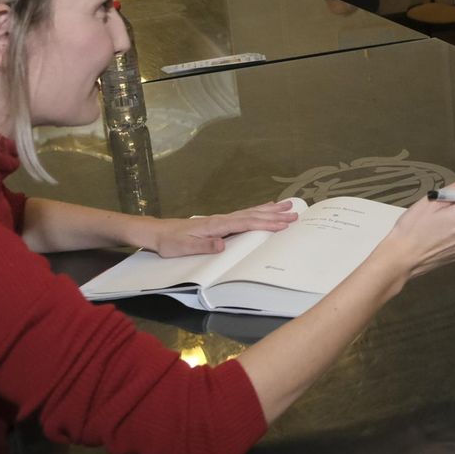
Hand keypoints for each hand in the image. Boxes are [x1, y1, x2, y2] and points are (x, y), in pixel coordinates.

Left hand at [145, 201, 297, 256]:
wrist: (159, 233)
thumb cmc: (170, 242)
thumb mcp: (184, 248)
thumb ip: (203, 246)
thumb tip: (223, 244)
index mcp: (216, 225)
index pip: (246, 223)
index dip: (266, 223)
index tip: (284, 223)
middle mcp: (222, 219)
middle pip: (253, 215)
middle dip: (275, 214)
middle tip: (295, 212)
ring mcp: (222, 219)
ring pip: (251, 212)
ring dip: (270, 210)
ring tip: (287, 205)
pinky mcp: (221, 222)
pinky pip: (245, 215)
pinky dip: (258, 210)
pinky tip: (265, 208)